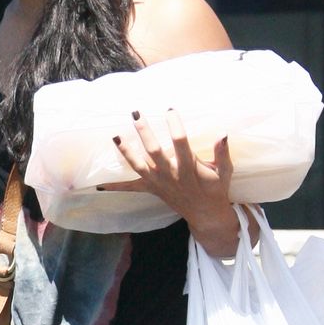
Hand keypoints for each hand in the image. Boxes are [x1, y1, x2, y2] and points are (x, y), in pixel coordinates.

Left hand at [99, 110, 240, 254]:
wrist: (205, 214)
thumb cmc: (215, 189)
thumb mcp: (224, 172)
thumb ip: (222, 153)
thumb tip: (222, 133)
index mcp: (189, 169)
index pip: (180, 143)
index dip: (175, 126)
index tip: (170, 110)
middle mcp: (171, 175)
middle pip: (154, 152)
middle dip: (144, 132)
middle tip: (135, 114)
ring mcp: (159, 183)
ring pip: (139, 166)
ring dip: (126, 152)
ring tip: (115, 137)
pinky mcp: (152, 189)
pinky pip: (131, 188)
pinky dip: (116, 187)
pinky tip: (99, 186)